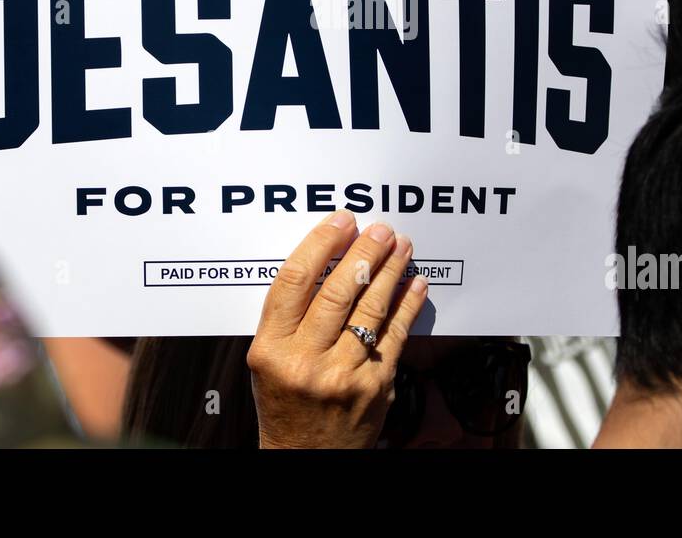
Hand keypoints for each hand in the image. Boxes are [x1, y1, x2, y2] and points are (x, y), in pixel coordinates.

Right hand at [247, 210, 427, 447]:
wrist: (305, 459)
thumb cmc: (285, 403)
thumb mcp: (268, 359)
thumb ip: (289, 316)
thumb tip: (329, 258)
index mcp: (271, 349)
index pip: (294, 280)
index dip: (321, 243)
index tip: (341, 221)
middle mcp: (305, 361)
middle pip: (338, 290)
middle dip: (364, 252)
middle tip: (380, 229)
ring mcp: (343, 375)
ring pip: (371, 308)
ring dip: (390, 270)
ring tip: (401, 246)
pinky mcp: (376, 386)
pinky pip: (395, 335)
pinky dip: (407, 304)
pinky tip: (414, 283)